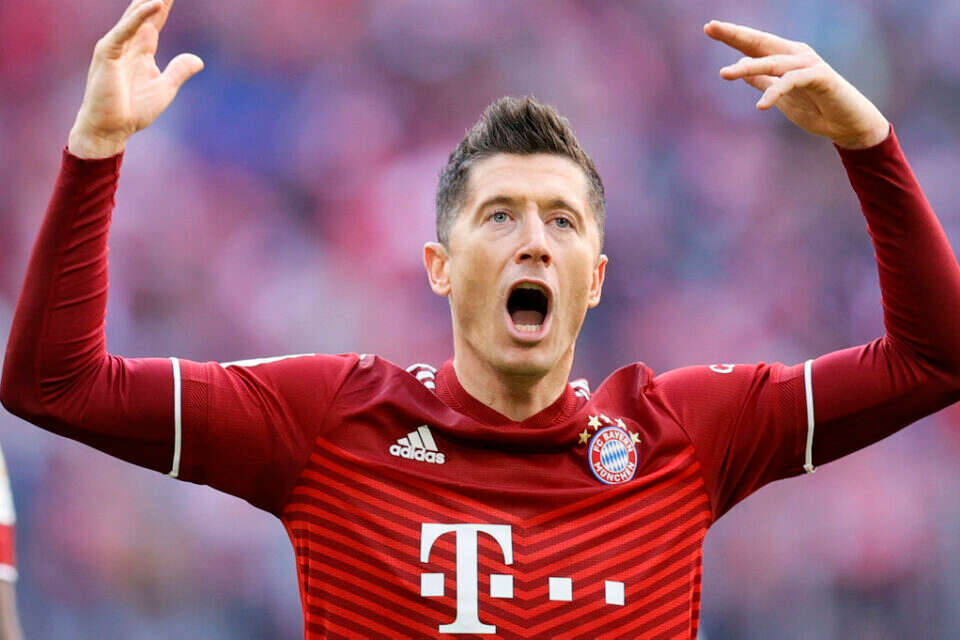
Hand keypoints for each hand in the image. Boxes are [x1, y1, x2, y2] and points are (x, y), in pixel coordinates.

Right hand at [68, 0, 203, 158]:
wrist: (111, 129)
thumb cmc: (133, 110)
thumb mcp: (165, 89)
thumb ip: (179, 71)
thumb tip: (198, 60)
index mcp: (142, 49)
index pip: (156, 19)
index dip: (165, 3)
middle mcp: (128, 42)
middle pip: (144, 10)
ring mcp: (116, 46)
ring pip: (135, 14)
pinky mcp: (108, 53)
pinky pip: (125, 30)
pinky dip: (139, 17)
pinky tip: (154, 4)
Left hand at [704, 20, 888, 148]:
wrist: (847, 125)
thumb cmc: (815, 108)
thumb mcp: (780, 95)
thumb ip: (763, 80)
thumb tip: (741, 69)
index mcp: (785, 57)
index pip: (754, 44)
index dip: (733, 35)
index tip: (709, 27)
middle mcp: (796, 54)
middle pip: (761, 42)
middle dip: (735, 34)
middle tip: (711, 27)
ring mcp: (809, 64)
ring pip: (773, 62)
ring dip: (748, 67)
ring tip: (725, 74)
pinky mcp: (820, 77)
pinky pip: (792, 81)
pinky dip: (775, 92)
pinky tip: (761, 105)